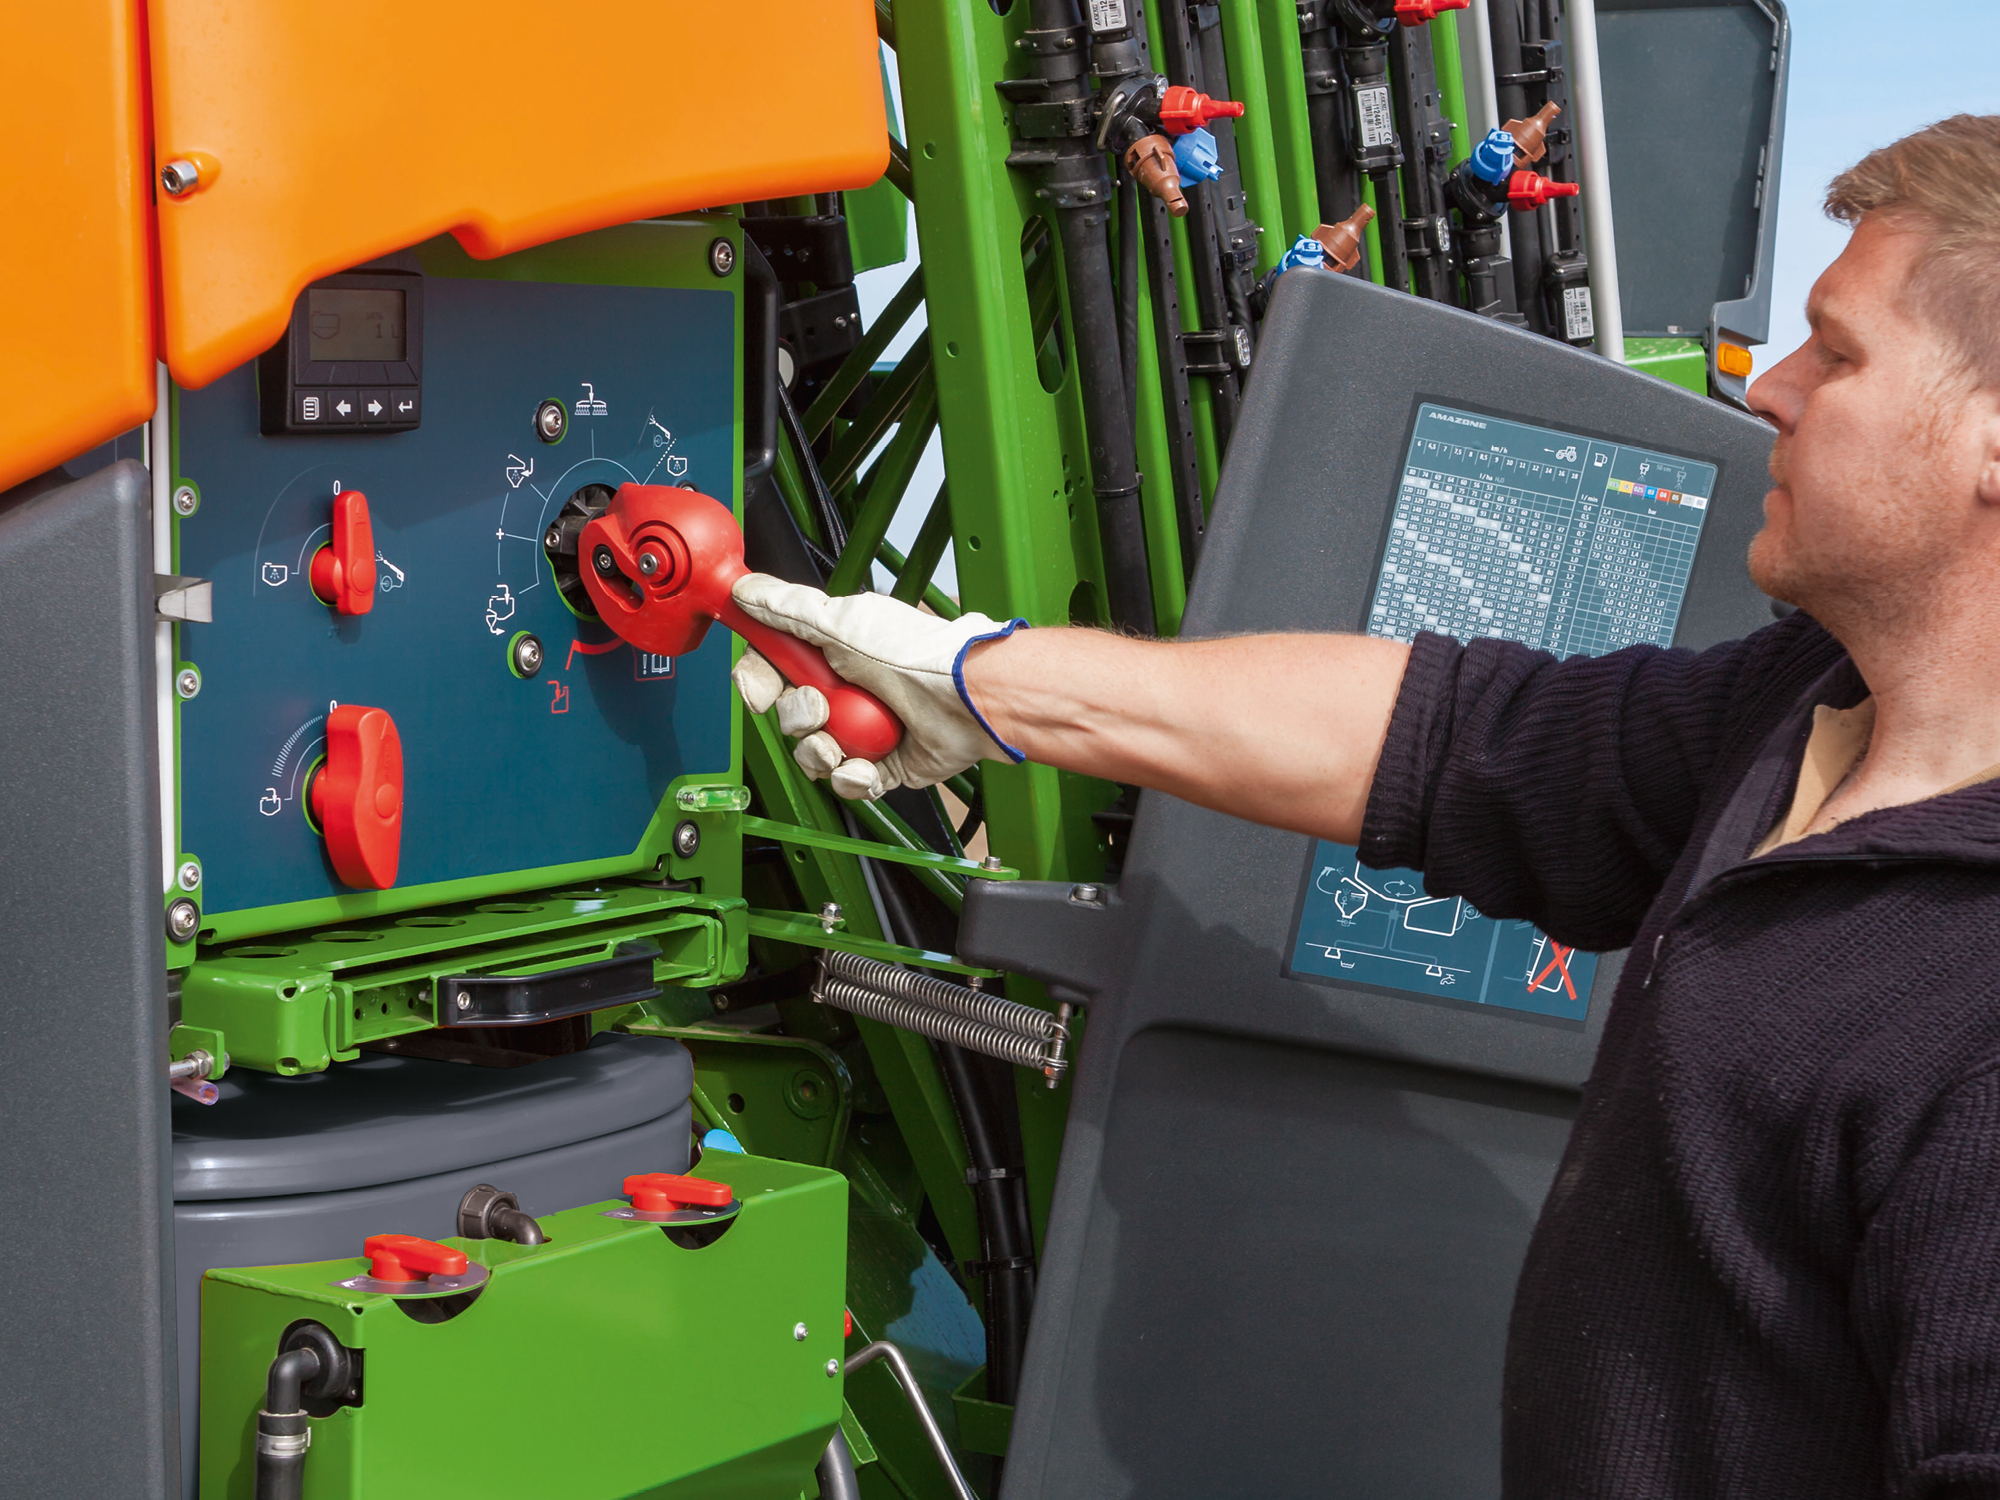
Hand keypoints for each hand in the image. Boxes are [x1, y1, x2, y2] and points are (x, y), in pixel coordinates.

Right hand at [730, 573, 1026, 799]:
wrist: (964, 698)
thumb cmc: (914, 655)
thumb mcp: (841, 622)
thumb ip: (788, 608)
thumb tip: (746, 589)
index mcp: (832, 653)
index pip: (776, 669)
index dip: (760, 681)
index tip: (759, 691)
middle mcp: (846, 691)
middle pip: (790, 716)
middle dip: (798, 718)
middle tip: (820, 708)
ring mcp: (863, 729)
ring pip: (813, 754)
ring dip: (820, 752)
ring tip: (843, 743)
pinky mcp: (882, 764)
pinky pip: (847, 781)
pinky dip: (853, 776)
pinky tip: (865, 765)